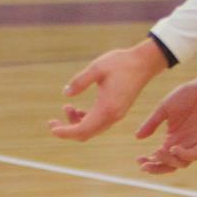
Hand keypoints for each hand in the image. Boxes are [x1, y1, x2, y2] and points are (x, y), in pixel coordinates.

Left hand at [48, 38, 169, 141]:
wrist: (144, 63)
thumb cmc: (121, 63)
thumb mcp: (97, 68)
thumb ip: (80, 81)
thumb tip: (66, 94)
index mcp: (107, 108)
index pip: (83, 129)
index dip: (66, 132)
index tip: (52, 128)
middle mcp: (113, 116)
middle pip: (86, 133)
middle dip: (68, 130)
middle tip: (52, 121)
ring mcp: (116, 115)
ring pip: (92, 130)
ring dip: (76, 124)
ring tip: (66, 108)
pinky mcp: (117, 111)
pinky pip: (98, 123)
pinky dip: (85, 120)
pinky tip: (76, 109)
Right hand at [133, 69, 196, 173]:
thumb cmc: (187, 95)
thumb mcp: (164, 109)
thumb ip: (152, 123)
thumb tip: (137, 137)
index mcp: (172, 138)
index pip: (160, 157)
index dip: (150, 161)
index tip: (138, 160)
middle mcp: (183, 144)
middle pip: (170, 165)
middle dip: (157, 168)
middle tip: (145, 165)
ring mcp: (195, 143)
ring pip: (183, 163)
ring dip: (170, 161)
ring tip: (158, 152)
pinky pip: (196, 154)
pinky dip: (185, 154)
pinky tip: (174, 148)